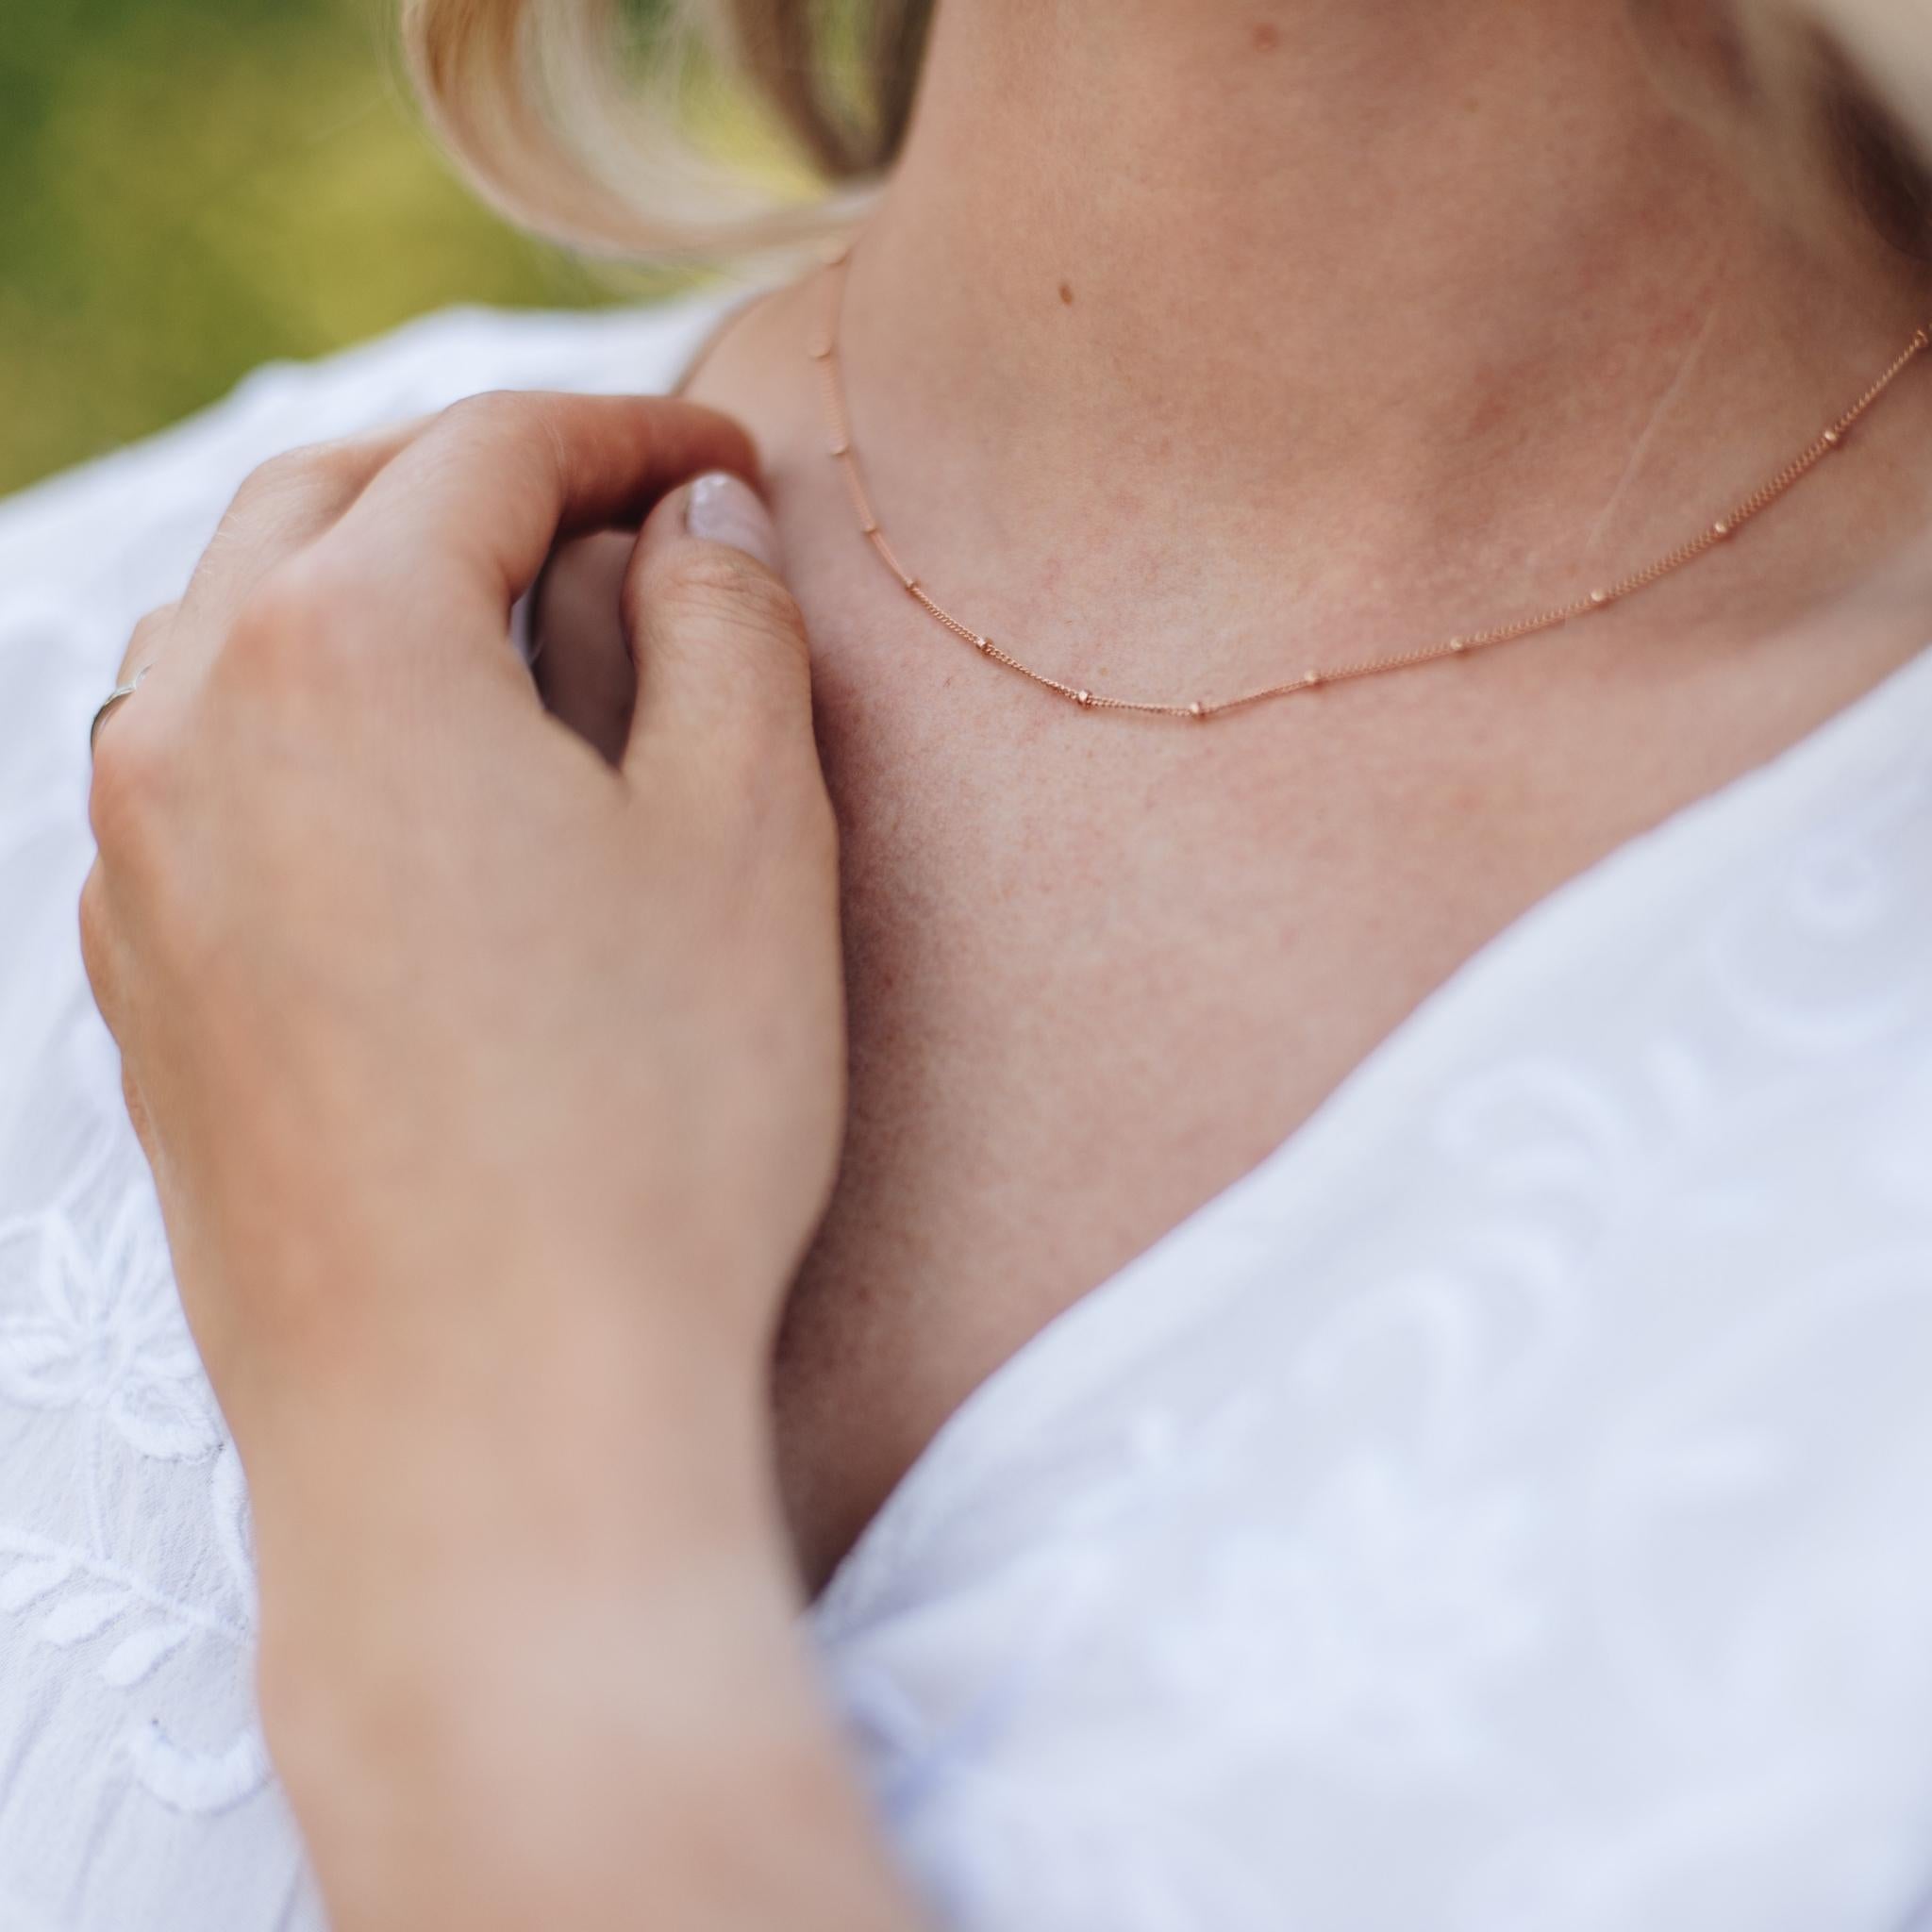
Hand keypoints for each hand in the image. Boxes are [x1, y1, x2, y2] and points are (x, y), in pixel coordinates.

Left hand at [78, 395, 908, 1929]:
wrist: (486, 1428)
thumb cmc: (650, 1130)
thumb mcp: (750, 843)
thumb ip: (727, 634)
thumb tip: (698, 531)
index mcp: (343, 651)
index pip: (485, 456)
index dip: (623, 434)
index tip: (718, 466)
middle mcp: (191, 729)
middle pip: (326, 510)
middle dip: (473, 477)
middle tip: (610, 511)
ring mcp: (137, 868)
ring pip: (233, 637)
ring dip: (368, 590)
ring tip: (506, 634)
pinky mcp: (141, 989)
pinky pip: (197, 775)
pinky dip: (303, 720)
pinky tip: (406, 795)